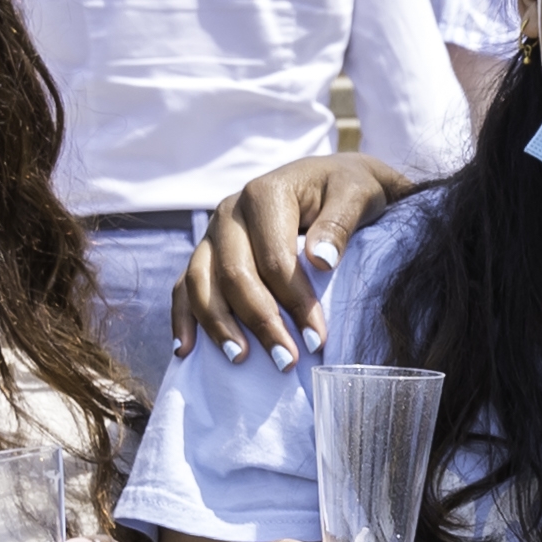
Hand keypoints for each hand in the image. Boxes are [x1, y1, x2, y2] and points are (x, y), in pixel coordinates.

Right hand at [183, 155, 404, 364]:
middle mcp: (230, 212)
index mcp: (264, 194)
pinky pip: (184, 286)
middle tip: (285, 361)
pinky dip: (183, 318)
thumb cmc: (349, 189)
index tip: (317, 340)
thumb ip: (340, 223)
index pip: (274, 258)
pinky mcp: (207, 253)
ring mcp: (213, 234)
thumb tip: (321, 261)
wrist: (333, 180)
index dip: (294, 302)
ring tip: (240, 359)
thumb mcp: (358, 194)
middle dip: (260, 322)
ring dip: (219, 325)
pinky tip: (186, 350)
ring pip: (200, 283)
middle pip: (234, 274)